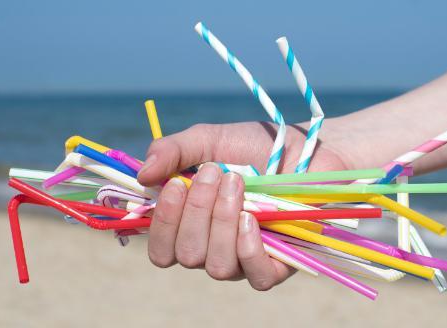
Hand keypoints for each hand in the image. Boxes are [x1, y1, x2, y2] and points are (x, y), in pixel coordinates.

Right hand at [137, 122, 346, 289]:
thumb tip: (142, 175)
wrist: (305, 148)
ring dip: (222, 223)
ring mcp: (243, 259)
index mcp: (190, 224)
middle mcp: (212, 247)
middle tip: (216, 173)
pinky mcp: (278, 264)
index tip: (174, 184)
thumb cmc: (253, 146)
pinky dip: (249, 249)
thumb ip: (172, 151)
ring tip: (238, 184)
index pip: (160, 249)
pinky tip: (252, 218)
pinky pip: (256, 277)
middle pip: (186, 255)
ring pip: (216, 266)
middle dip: (197, 211)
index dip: (162, 224)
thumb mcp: (209, 140)